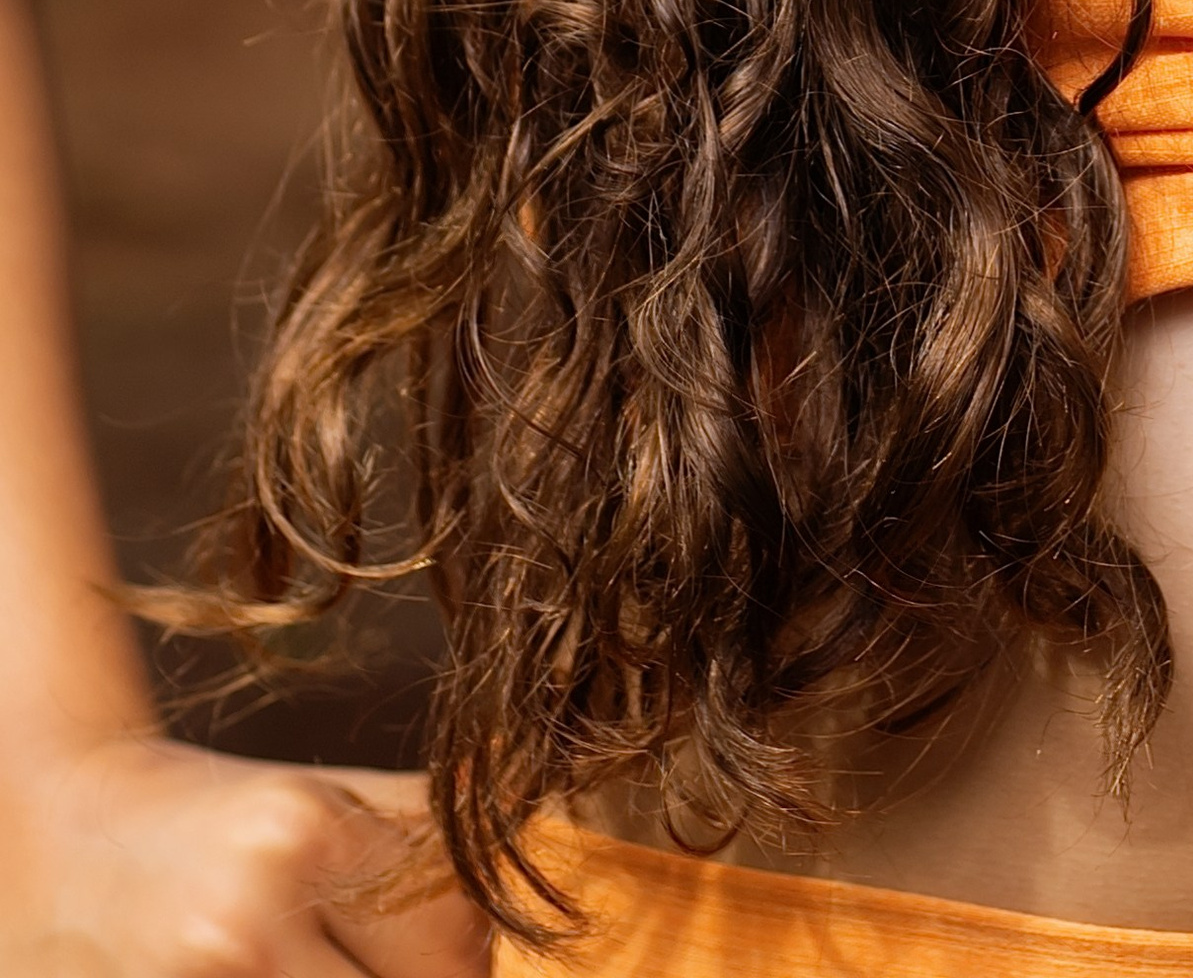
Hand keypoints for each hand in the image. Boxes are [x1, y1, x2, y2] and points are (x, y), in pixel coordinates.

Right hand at [0, 732, 489, 975]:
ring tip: (341, 965)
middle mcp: (247, 918)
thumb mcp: (333, 794)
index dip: (468, 961)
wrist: (70, 827)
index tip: (459, 953)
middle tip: (393, 961)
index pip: (452, 942)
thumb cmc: (226, 812)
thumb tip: (559, 853)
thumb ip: (438, 834)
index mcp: (303, 835)